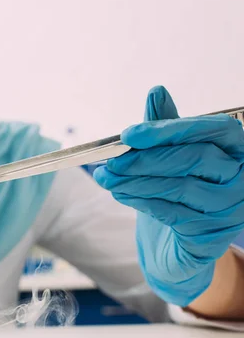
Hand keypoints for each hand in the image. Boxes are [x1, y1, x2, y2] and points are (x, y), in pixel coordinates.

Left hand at [93, 86, 243, 305]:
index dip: (170, 129)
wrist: (178, 245)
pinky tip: (120, 193)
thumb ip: (166, 127)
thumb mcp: (171, 156)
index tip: (129, 133)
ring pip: (180, 187)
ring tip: (107, 177)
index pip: (214, 129)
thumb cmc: (178, 192)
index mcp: (237, 149)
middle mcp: (242, 177)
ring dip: (134, 181)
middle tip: (111, 160)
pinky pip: (172, 213)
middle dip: (144, 158)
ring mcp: (231, 209)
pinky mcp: (211, 236)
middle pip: (194, 158)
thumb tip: (157, 92)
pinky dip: (140, 200)